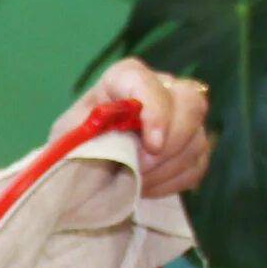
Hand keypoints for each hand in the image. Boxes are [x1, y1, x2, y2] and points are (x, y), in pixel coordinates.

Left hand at [60, 58, 210, 198]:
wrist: (81, 174)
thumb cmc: (71, 148)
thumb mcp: (68, 137)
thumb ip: (89, 130)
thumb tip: (117, 134)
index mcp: (122, 80)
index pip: (147, 82)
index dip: (156, 111)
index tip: (152, 146)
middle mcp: (159, 90)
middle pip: (191, 103)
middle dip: (172, 142)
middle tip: (143, 169)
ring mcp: (180, 117)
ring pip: (197, 138)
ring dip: (167, 168)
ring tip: (137, 183)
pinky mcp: (190, 147)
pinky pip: (198, 163)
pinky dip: (174, 181)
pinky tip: (148, 187)